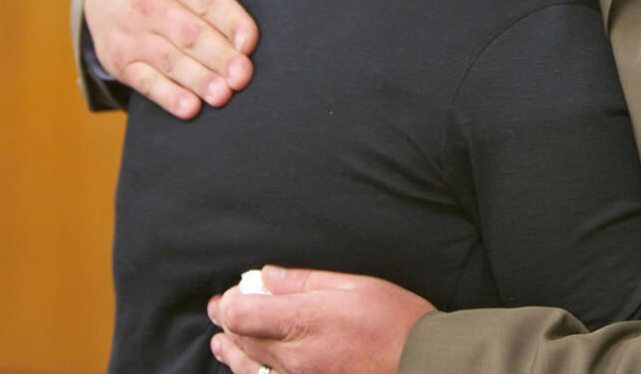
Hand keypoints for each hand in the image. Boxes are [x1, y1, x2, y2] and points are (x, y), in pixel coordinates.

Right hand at [83, 0, 261, 118]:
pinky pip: (144, 81)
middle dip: (218, 56)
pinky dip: (166, 96)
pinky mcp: (120, 60)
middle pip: (189, 34)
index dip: (229, 20)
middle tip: (243, 76)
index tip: (251, 41)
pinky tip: (189, 109)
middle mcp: (148, 3)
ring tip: (223, 96)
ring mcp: (132, 35)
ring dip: (197, 80)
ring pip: (168, 60)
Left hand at [209, 266, 434, 373]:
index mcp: (306, 320)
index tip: (235, 290)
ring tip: (221, 342)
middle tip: (220, 307)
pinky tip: (250, 366)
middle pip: (241, 341)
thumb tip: (268, 276)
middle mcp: (295, 356)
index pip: (242, 315)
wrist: (420, 364)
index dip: (230, 302)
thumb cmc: (395, 320)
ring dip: (231, 352)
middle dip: (226, 322)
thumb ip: (306, 280)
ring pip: (249, 369)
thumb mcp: (356, 285)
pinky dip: (253, 372)